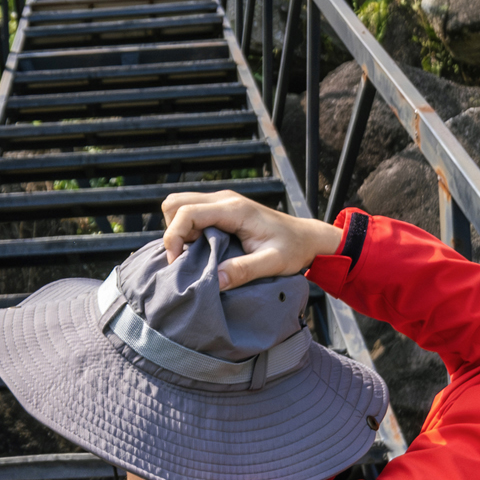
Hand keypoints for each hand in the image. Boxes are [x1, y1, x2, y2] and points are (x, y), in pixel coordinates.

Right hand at [160, 189, 342, 286]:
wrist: (307, 238)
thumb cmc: (293, 249)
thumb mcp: (272, 263)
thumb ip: (244, 271)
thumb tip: (214, 281)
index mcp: (233, 209)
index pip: (186, 213)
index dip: (174, 237)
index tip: (178, 263)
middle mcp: (224, 199)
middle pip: (175, 203)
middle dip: (173, 231)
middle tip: (186, 258)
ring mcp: (222, 202)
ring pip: (180, 206)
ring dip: (179, 230)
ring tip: (194, 254)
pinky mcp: (221, 209)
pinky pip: (191, 213)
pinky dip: (187, 230)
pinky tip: (201, 250)